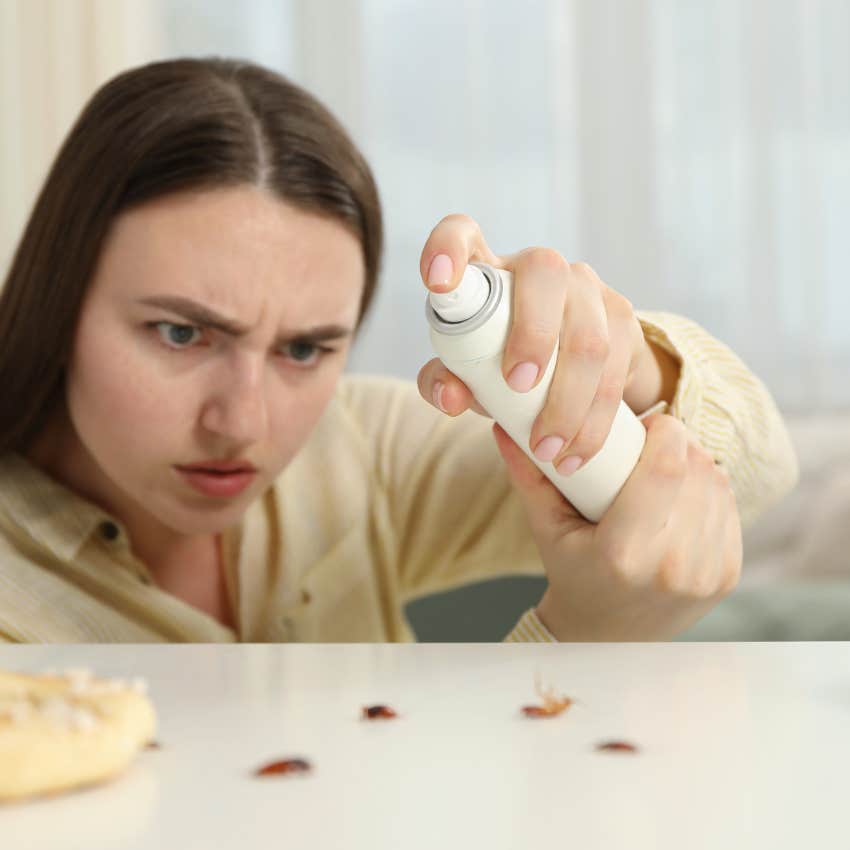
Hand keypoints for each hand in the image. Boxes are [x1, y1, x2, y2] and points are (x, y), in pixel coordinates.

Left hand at [418, 215, 677, 474]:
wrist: (573, 371)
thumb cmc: (501, 364)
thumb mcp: (468, 374)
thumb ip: (445, 382)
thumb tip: (450, 396)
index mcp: (487, 271)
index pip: (461, 233)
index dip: (448, 248)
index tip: (437, 282)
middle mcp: (538, 267)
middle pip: (544, 272)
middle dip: (534, 333)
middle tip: (517, 386)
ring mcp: (585, 288)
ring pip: (589, 332)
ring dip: (568, 397)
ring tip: (546, 448)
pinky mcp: (621, 317)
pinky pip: (619, 363)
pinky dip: (595, 417)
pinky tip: (577, 450)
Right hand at [493, 412, 741, 640]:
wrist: (608, 636)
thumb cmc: (572, 572)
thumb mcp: (546, 527)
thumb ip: (528, 475)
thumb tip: (504, 426)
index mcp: (623, 554)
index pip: (664, 470)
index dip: (665, 433)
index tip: (650, 422)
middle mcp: (671, 567)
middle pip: (696, 471)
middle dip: (679, 444)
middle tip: (653, 443)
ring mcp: (704, 575)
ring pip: (717, 485)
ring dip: (697, 464)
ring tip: (666, 468)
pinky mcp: (726, 576)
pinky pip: (729, 509)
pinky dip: (709, 491)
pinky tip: (683, 495)